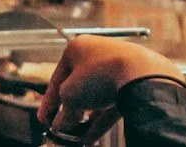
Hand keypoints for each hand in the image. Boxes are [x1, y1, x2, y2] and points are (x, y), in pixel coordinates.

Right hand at [37, 36, 181, 128]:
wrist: (141, 74)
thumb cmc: (100, 76)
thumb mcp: (70, 97)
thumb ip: (63, 113)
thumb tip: (62, 126)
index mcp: (77, 48)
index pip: (57, 79)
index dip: (48, 103)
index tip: (44, 120)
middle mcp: (97, 53)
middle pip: (78, 86)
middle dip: (70, 111)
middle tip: (62, 128)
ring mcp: (116, 66)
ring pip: (96, 96)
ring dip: (85, 118)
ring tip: (77, 136)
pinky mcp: (131, 80)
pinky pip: (112, 102)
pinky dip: (101, 119)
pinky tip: (91, 137)